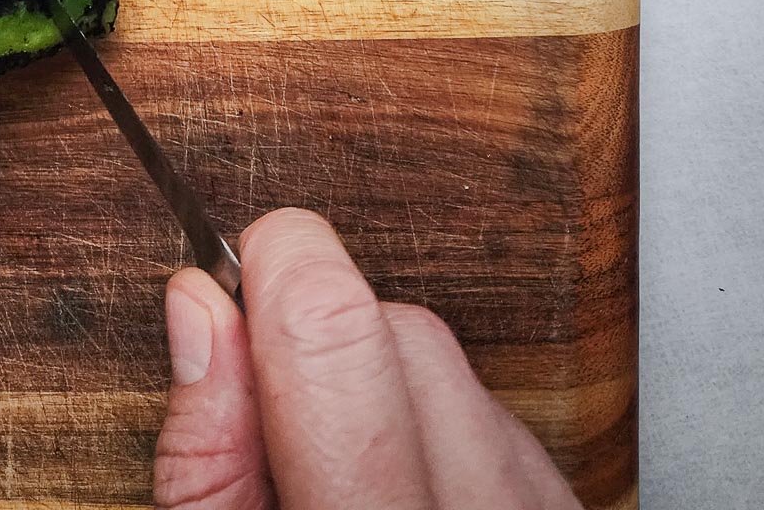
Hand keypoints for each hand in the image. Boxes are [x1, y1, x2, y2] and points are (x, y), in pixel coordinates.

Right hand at [154, 208, 582, 508]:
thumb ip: (207, 457)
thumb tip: (200, 308)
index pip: (339, 334)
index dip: (270, 276)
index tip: (223, 288)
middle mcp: (492, 507)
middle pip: (397, 327)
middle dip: (311, 351)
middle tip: (266, 438)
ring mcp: (543, 500)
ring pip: (445, 357)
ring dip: (371, 388)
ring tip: (332, 479)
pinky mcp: (563, 495)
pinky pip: (486, 404)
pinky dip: (426, 426)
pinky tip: (391, 491)